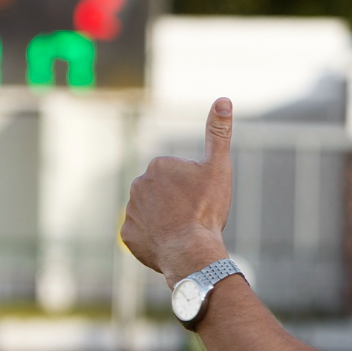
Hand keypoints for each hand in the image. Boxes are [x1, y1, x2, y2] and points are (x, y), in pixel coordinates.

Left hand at [121, 98, 234, 284]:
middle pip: (164, 194)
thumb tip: (223, 99)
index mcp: (159, 166)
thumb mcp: (218, 167)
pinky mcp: (127, 235)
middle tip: (194, 217)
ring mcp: (131, 211)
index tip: (202, 200)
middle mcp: (138, 184)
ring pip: (153, 213)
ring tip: (183, 232)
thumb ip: (218, 133)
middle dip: (177, 203)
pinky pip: (143, 234)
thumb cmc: (205, 209)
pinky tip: (170, 243)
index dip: (194, 189)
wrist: (191, 251)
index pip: (179, 176)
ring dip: (166, 220)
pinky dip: (155, 239)